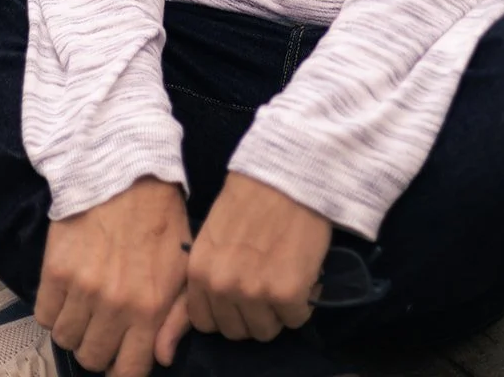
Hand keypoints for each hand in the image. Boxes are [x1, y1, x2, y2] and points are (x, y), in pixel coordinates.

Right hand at [35, 178, 190, 376]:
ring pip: (66, 339)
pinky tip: (68, 290)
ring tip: (86, 304)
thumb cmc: (159, 218)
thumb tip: (162, 358)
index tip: (121, 354)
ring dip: (74, 328)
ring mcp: (82, 288)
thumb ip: (177, 318)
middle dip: (98, 347)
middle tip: (103, 324)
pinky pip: (44, 316)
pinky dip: (53, 309)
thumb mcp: (183, 267)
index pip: (129, 372)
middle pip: (92, 359)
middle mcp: (115, 304)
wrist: (125, 171)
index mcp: (150, 307)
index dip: (123, 368)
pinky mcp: (55, 270)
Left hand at [157, 173, 330, 351]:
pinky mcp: (287, 293)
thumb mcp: (214, 234)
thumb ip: (211, 272)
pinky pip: (296, 318)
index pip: (206, 322)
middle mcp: (222, 286)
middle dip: (253, 314)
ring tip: (286, 277)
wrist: (287, 172)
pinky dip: (303, 300)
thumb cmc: (251, 197)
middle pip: (237, 331)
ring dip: (278, 311)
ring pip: (266, 330)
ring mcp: (254, 293)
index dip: (226, 312)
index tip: (241, 297)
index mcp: (200, 271)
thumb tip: (215, 308)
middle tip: (268, 284)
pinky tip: (304, 273)